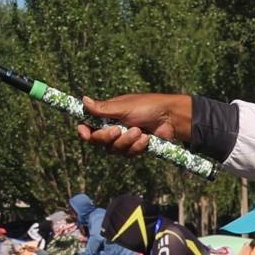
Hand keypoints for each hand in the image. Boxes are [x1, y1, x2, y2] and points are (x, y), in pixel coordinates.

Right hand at [77, 92, 192, 157]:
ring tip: (139, 132)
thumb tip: (83, 100)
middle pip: (98, 141)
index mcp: (107, 114)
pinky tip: (146, 139)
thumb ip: (103, 108)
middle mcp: (113, 127)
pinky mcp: (134, 147)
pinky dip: (137, 147)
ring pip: (113, 150)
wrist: (171, 118)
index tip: (85, 134)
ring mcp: (124, 138)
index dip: (84, 131)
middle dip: (107, 137)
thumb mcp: (124, 107)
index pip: (88, 125)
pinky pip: (128, 154)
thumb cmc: (148, 107)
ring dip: (126, 142)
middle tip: (118, 130)